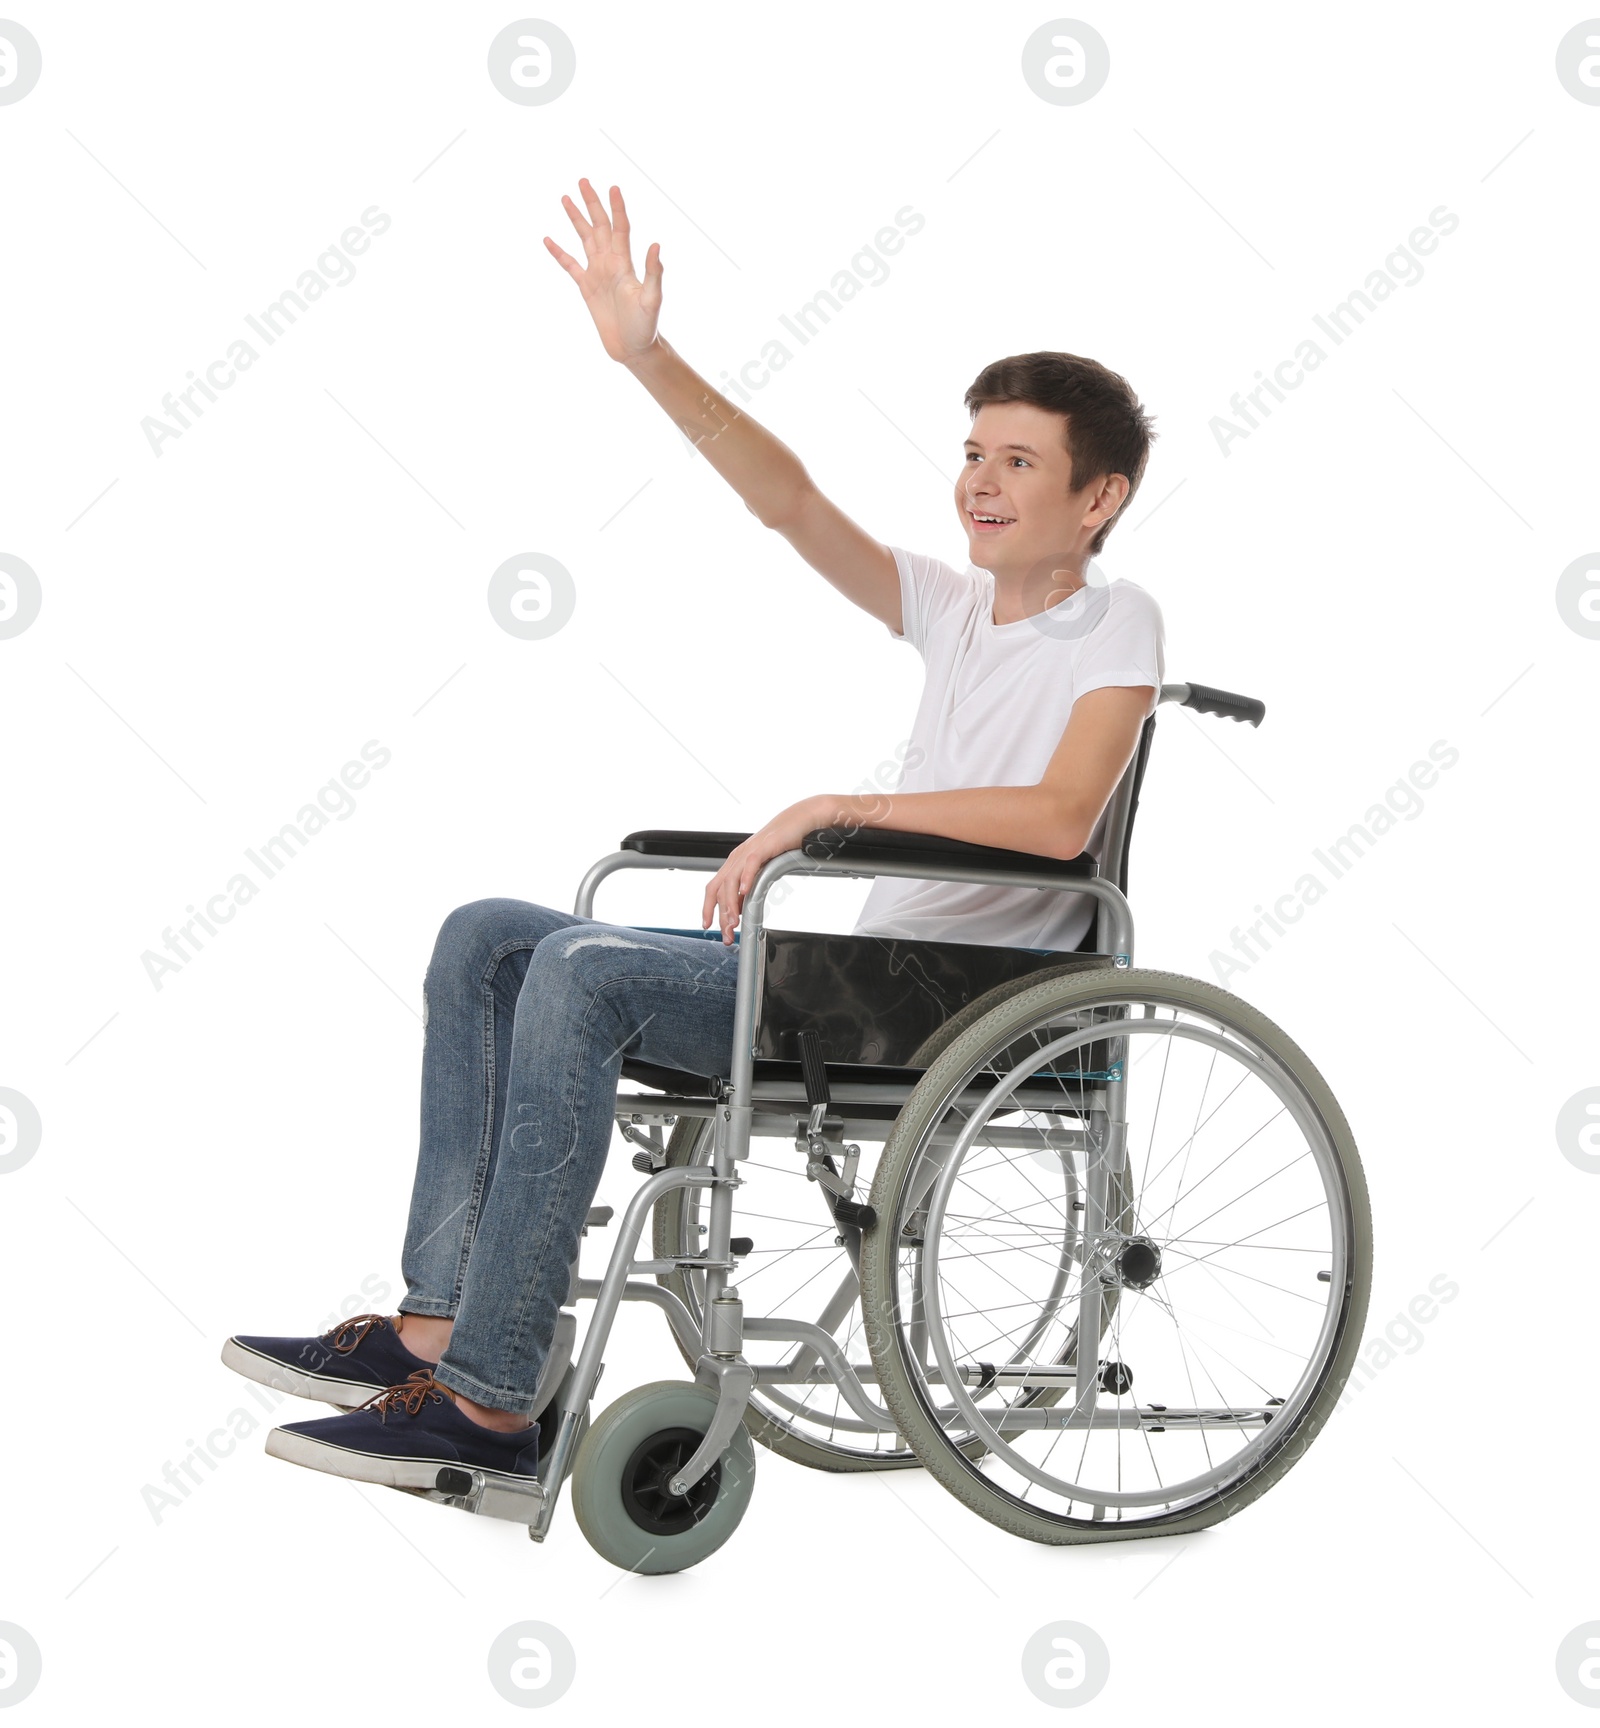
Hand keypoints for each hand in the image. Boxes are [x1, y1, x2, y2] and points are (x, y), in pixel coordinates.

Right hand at [543, 178, 661, 364]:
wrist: (634, 349)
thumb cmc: (646, 327)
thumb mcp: (652, 300)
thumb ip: (653, 273)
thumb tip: (656, 244)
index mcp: (625, 263)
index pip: (620, 228)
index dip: (616, 208)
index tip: (612, 187)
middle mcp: (611, 263)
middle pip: (599, 226)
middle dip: (592, 204)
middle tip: (583, 181)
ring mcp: (598, 274)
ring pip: (584, 239)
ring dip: (576, 219)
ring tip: (566, 198)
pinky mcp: (587, 288)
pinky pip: (569, 265)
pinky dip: (558, 253)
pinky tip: (548, 239)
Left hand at [701, 797, 831, 944]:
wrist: (800, 821)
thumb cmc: (783, 843)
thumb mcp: (763, 868)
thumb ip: (751, 884)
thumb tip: (743, 904)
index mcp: (735, 863)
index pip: (714, 889)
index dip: (708, 908)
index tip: (709, 926)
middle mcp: (737, 858)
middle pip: (718, 889)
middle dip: (720, 915)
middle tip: (727, 934)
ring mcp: (748, 852)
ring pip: (730, 881)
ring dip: (730, 904)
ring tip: (734, 922)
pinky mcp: (763, 847)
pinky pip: (750, 864)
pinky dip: (745, 878)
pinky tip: (745, 892)